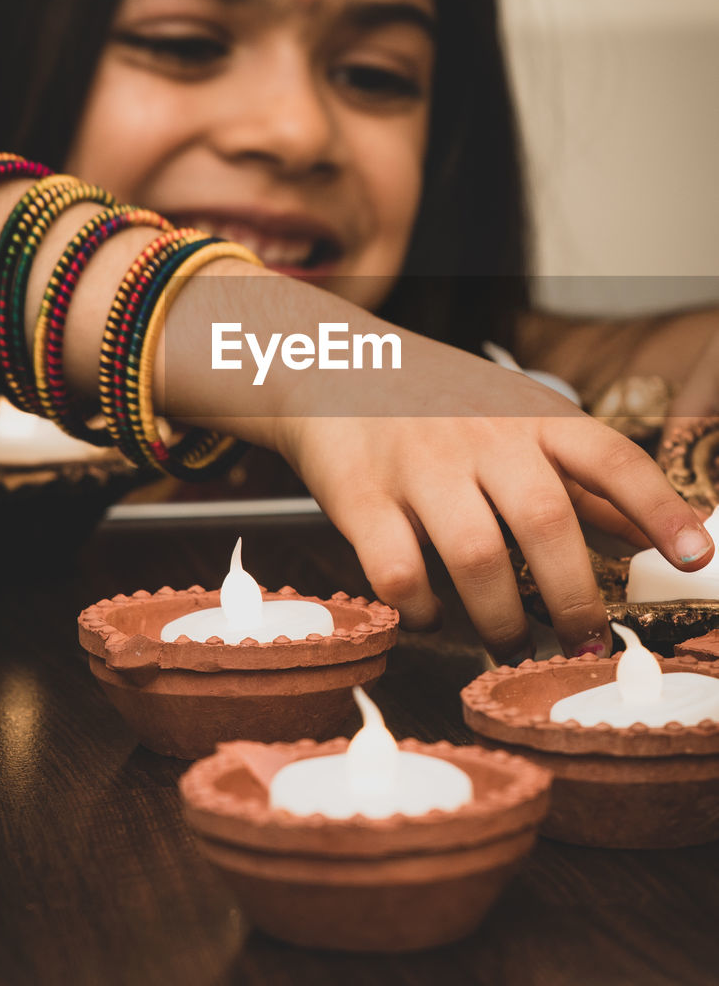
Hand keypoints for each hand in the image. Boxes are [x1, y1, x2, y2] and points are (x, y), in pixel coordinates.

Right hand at [275, 333, 714, 659]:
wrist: (332, 369)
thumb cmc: (439, 406)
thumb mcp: (518, 423)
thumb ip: (584, 480)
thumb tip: (655, 535)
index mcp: (530, 416)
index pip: (608, 455)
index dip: (657, 506)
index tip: (696, 555)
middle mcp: (481, 434)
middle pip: (545, 519)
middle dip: (574, 599)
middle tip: (584, 644)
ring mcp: (418, 463)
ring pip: (475, 555)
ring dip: (501, 618)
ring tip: (509, 643)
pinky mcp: (360, 494)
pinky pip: (398, 570)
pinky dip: (422, 609)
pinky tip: (431, 615)